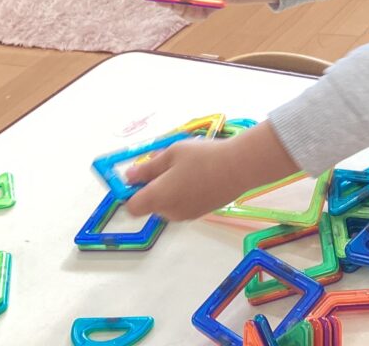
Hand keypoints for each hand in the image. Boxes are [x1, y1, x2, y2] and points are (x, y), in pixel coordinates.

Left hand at [125, 121, 298, 221]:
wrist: (239, 167)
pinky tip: (200, 176)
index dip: (132, 192)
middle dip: (155, 186)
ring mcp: (186, 215)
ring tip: (188, 167)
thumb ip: (148, 167)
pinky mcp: (201, 213)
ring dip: (171, 189)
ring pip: (168, 204)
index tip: (142, 175)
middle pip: (151, 204)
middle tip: (170, 163)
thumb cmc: (202, 156)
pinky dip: (185, 193)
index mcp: (158, 197)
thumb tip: (129, 177)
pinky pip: (183, 204)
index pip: (132, 207)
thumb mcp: (172, 153)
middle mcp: (169, 212)